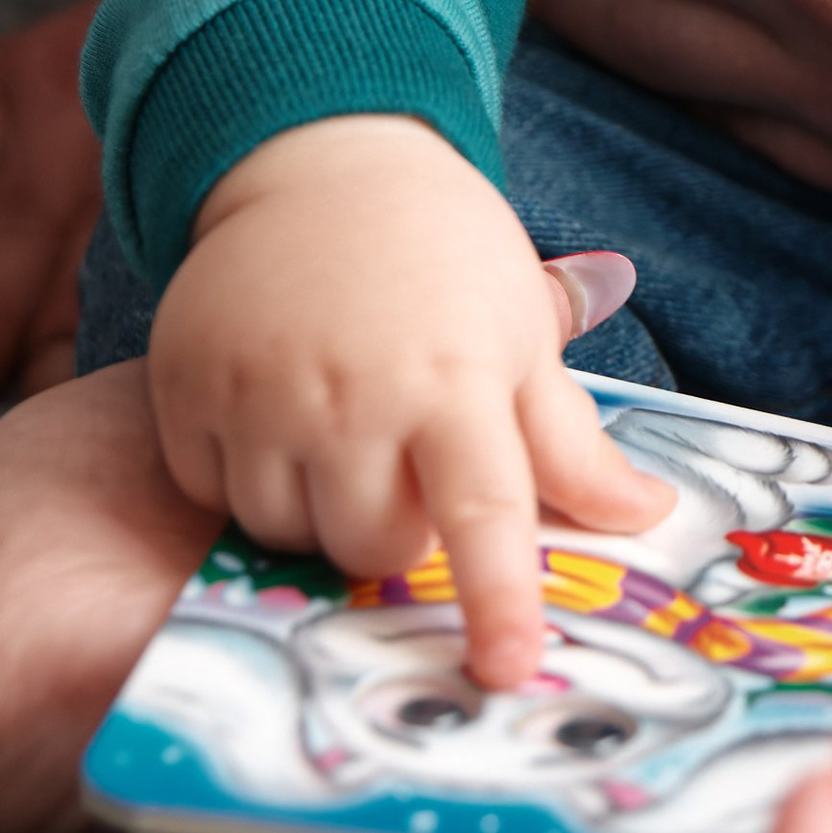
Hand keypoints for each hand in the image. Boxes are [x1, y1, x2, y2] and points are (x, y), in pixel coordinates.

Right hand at [150, 119, 667, 686]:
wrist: (323, 160)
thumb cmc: (444, 256)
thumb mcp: (521, 335)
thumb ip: (572, 444)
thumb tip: (647, 518)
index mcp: (455, 380)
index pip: (485, 513)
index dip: (497, 601)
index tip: (506, 672)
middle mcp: (354, 391)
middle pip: (372, 545)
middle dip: (395, 531)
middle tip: (404, 463)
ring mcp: (260, 388)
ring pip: (284, 530)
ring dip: (316, 508)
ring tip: (339, 432)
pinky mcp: (184, 382)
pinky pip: (211, 489)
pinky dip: (243, 474)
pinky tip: (274, 412)